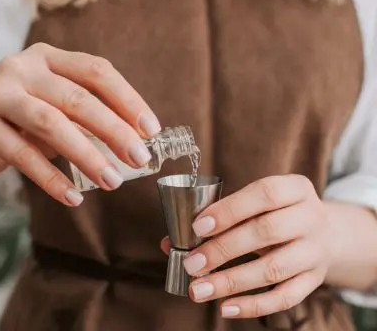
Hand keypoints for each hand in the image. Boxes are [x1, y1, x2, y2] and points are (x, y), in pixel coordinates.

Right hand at [0, 43, 159, 205]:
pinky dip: (51, 179)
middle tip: (139, 158)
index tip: (151, 130)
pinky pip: (21, 154)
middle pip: (78, 98)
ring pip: (51, 123)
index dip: (128, 100)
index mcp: (51, 58)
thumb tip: (136, 141)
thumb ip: (91, 116)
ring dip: (87, 155)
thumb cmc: (27, 116)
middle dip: (114, 131)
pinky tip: (73, 197)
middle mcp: (24, 68)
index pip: (97, 71)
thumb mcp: (60, 106)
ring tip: (113, 180)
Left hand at [163, 175, 334, 318]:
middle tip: (191, 264)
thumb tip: (170, 243)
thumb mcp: (257, 202)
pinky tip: (225, 308)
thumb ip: (217, 217)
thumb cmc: (277, 212)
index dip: (230, 210)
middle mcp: (311, 217)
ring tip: (198, 290)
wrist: (325, 232)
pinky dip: (253, 305)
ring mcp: (315, 251)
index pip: (264, 193)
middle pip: (267, 232)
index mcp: (295, 188)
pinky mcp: (314, 280)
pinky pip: (285, 297)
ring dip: (231, 282)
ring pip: (274, 269)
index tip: (198, 227)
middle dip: (223, 249)